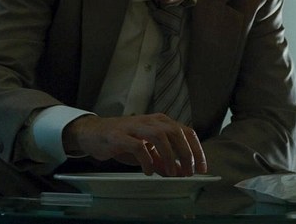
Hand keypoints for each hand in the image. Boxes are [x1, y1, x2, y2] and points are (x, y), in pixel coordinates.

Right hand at [62, 113, 206, 176]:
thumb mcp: (147, 151)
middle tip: (189, 173)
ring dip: (169, 156)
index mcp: (160, 122)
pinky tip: (147, 171)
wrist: (94, 133)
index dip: (196, 150)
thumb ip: (162, 160)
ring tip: (172, 174)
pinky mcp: (119, 135)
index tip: (202, 168)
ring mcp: (134, 127)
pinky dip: (146, 160)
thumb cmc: (123, 141)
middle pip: (175, 133)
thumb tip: (179, 172)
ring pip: (159, 136)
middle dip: (186, 154)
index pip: (186, 132)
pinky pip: (137, 146)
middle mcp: (149, 121)